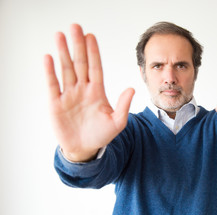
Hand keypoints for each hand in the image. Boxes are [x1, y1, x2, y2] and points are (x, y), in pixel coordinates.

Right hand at [44, 24, 134, 161]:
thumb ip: (123, 105)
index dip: (93, 52)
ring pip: (66, 70)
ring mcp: (69, 95)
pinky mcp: (56, 103)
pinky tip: (49, 58)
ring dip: (63, 53)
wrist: (85, 149)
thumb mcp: (117, 122)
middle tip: (75, 27)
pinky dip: (50, 72)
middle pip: (80, 63)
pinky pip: (53, 85)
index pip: (95, 67)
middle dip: (78, 46)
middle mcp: (82, 89)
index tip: (91, 36)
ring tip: (60, 35)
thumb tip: (132, 88)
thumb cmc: (101, 136)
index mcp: (97, 91)